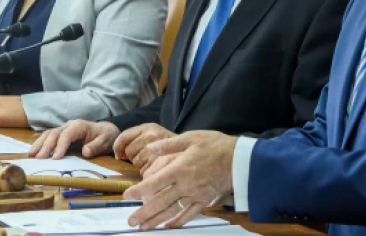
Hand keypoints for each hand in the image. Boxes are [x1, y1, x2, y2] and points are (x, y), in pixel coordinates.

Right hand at [29, 119, 119, 158]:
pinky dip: (41, 144)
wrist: (105, 131)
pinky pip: (48, 137)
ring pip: (48, 134)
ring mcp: (64, 129)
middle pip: (54, 133)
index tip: (55, 158)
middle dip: (46, 146)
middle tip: (39, 158)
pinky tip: (34, 152)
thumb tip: (85, 152)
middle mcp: (69, 125)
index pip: (67, 135)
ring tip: (31, 155)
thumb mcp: (105, 142)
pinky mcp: (61, 134)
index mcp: (79, 126)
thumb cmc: (105, 137)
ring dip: (39, 144)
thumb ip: (95, 146)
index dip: (60, 146)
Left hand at [114, 123, 176, 174]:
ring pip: (135, 161)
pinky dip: (147, 172)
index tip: (119, 155)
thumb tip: (118, 154)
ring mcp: (155, 150)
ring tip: (152, 161)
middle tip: (144, 156)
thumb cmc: (171, 143)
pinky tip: (156, 167)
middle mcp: (151, 136)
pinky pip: (144, 171)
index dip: (118, 147)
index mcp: (149, 127)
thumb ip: (135, 137)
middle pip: (128, 151)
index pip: (123, 137)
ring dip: (140, 164)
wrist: (194, 151)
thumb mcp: (154, 131)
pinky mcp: (158, 164)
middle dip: (132, 156)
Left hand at [123, 131, 237, 229]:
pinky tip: (168, 227)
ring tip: (143, 227)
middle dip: (143, 213)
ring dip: (156, 221)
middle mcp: (185, 185)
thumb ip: (169, 144)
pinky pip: (188, 215)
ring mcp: (194, 195)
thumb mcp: (191, 138)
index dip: (139, 190)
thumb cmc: (215, 146)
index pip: (154, 183)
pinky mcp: (204, 201)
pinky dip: (177, 222)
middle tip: (130, 221)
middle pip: (160, 202)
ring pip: (171, 211)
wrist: (239, 160)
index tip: (126, 196)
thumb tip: (150, 147)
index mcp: (179, 168)